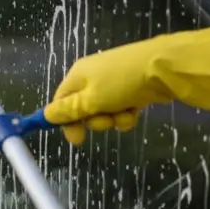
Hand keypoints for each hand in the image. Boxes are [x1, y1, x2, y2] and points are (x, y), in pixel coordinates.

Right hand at [43, 20, 209, 143]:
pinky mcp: (132, 87)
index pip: (61, 101)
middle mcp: (93, 76)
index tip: (76, 140)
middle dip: (95, 120)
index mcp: (78, 75)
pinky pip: (122, 107)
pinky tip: (136, 111)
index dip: (65, 121)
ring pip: (105, 111)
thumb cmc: (122, 82)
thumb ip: (69, 110)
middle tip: (106, 122)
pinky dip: (127, 113)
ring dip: (113, 119)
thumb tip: (46, 115)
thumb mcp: (91, 99)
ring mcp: (114, 81)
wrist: (163, 68)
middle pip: (83, 108)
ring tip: (125, 115)